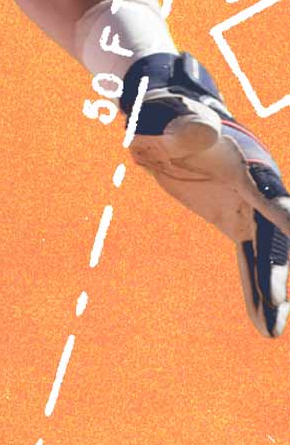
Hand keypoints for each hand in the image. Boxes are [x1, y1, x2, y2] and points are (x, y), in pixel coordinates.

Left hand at [124, 52, 289, 336]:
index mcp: (242, 160)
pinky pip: (251, 259)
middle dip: (277, 264)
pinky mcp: (237, 221)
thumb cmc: (167, 113)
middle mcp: (257, 186)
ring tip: (270, 330)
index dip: (277, 206)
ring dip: (272, 291)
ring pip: (267, 253)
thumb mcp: (167, 117)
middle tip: (279, 298)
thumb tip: (197, 129)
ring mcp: (250, 206)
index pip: (263, 187)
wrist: (169, 120)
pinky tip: (266, 323)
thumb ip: (182, 127)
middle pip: (272, 230)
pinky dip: (258, 290)